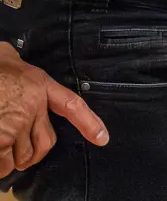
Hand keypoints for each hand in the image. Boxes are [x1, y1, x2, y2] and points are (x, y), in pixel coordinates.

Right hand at [0, 44, 107, 177]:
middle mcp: (33, 105)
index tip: (102, 138)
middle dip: (31, 155)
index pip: (72, 105)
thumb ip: (22, 78)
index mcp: (39, 84)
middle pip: (45, 143)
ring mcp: (17, 122)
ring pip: (23, 156)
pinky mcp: (0, 137)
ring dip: (10, 161)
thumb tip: (15, 63)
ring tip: (0, 154)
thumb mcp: (9, 60)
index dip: (88, 123)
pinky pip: (3, 161)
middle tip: (17, 156)